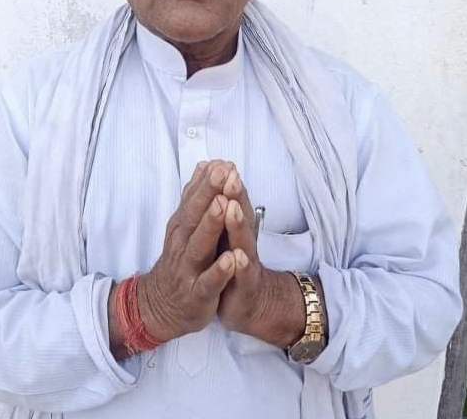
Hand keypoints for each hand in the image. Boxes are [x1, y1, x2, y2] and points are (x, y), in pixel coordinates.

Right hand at [137, 161, 236, 342]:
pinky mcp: (198, 293)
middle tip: (222, 173)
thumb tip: (204, 165)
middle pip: (195, 215)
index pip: (195, 199)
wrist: (161, 305)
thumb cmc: (180, 260)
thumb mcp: (184, 226)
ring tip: (224, 204)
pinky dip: (219, 271)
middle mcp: (183, 243)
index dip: (208, 181)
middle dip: (209, 194)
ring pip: (200, 244)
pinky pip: (208, 282)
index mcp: (183, 226)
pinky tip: (232, 260)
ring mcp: (189, 268)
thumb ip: (195, 197)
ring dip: (212, 224)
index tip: (222, 163)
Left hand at [217, 169, 304, 348]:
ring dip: (237, 225)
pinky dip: (240, 267)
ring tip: (231, 207)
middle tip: (230, 176)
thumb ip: (224, 205)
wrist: (248, 304)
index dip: (227, 183)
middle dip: (234, 196)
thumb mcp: (227, 232)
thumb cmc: (232, 263)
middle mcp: (243, 242)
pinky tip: (238, 258)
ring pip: (242, 242)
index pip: (232, 201)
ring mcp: (246, 264)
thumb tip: (217, 173)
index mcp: (234, 228)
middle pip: (239, 216)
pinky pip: (242, 278)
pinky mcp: (244, 288)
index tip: (222, 162)